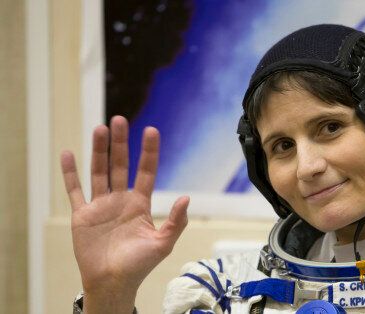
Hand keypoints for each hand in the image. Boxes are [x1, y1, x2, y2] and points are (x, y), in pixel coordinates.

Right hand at [61, 116, 188, 310]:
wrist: (113, 283)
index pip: (146, 171)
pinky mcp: (82, 215)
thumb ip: (175, 221)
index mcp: (140, 204)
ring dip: (98, 151)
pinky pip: (75, 190)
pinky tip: (68, 154)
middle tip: (119, 119)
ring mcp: (101, 206)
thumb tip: (187, 198)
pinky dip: (70, 173)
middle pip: (120, 165)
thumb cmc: (139, 266)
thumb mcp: (163, 243)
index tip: (151, 130)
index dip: (149, 152)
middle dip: (120, 143)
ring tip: (99, 128)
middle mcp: (120, 200)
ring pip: (99, 172)